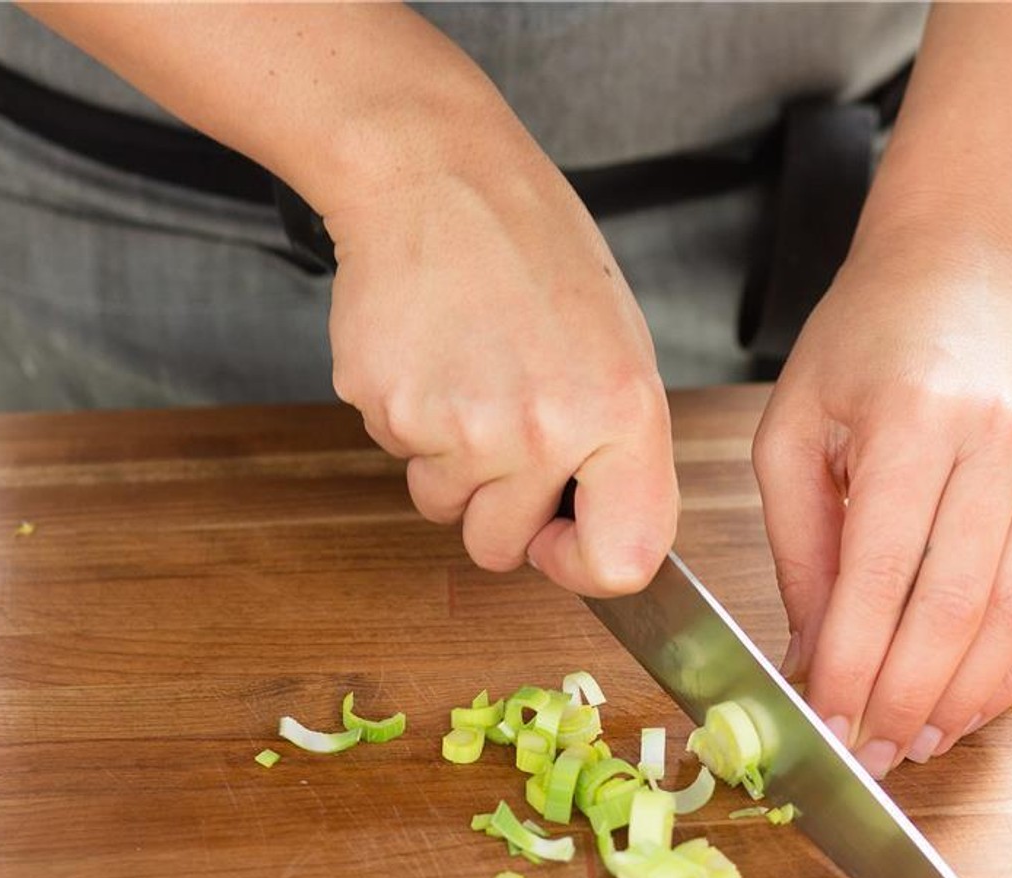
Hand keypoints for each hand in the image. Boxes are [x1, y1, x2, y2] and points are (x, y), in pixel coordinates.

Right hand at [326, 104, 676, 595]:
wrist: (437, 177)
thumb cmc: (535, 253)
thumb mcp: (619, 347)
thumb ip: (617, 453)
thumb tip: (595, 536)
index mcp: (620, 412)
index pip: (621, 563)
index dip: (583, 565)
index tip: (561, 535)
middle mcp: (542, 431)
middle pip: (500, 550)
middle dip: (497, 508)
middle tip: (503, 424)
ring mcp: (459, 426)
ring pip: (442, 507)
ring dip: (451, 463)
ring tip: (468, 374)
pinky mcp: (390, 410)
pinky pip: (399, 457)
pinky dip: (410, 421)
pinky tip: (432, 355)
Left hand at [752, 233, 1011, 776]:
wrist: (971, 262)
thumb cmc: (864, 336)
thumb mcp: (795, 424)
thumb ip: (801, 543)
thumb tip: (807, 653)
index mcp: (910, 425)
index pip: (881, 573)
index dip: (853, 662)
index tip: (824, 723)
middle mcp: (991, 452)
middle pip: (954, 608)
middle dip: (904, 697)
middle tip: (865, 757)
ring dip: (963, 697)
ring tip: (915, 746)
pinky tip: (972, 703)